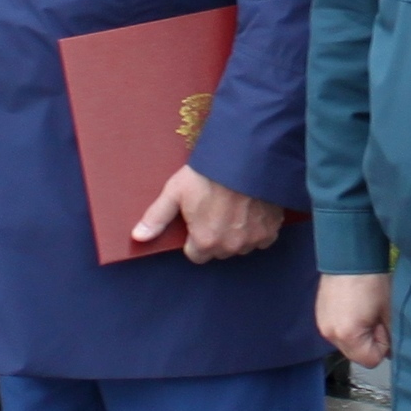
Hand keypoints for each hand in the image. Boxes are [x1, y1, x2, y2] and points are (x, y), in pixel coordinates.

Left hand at [139, 163, 278, 263]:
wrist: (248, 156)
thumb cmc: (209, 173)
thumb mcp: (175, 191)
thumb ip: (157, 217)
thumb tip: (138, 237)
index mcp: (205, 241)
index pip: (196, 254)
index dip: (194, 237)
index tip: (197, 220)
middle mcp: (230, 246)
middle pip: (218, 251)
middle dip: (215, 236)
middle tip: (215, 209)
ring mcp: (253, 239)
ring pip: (240, 245)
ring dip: (237, 233)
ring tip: (234, 207)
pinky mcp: (272, 229)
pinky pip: (262, 238)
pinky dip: (257, 228)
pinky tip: (251, 209)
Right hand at [318, 271, 393, 368]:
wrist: (350, 256)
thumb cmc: (371, 280)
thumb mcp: (389, 311)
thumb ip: (392, 336)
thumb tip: (392, 350)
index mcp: (347, 335)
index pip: (371, 360)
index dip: (382, 344)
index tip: (382, 325)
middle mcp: (330, 334)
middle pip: (356, 355)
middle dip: (369, 341)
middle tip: (374, 317)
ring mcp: (322, 324)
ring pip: (347, 343)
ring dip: (357, 334)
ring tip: (364, 311)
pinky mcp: (319, 316)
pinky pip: (337, 331)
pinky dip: (347, 325)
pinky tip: (354, 308)